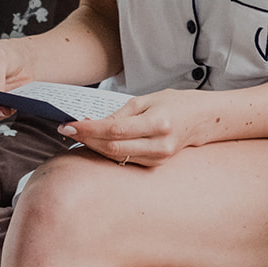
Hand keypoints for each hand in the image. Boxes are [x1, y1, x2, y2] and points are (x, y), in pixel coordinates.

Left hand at [59, 89, 211, 166]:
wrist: (200, 120)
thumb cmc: (175, 105)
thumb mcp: (147, 100)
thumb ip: (120, 114)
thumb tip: (93, 124)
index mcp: (158, 123)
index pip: (115, 130)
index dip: (89, 129)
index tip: (69, 125)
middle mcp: (159, 145)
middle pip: (112, 147)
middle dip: (86, 139)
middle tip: (67, 130)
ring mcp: (158, 158)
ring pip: (116, 157)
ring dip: (94, 146)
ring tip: (79, 134)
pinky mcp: (155, 165)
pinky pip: (125, 160)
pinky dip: (108, 151)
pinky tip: (97, 141)